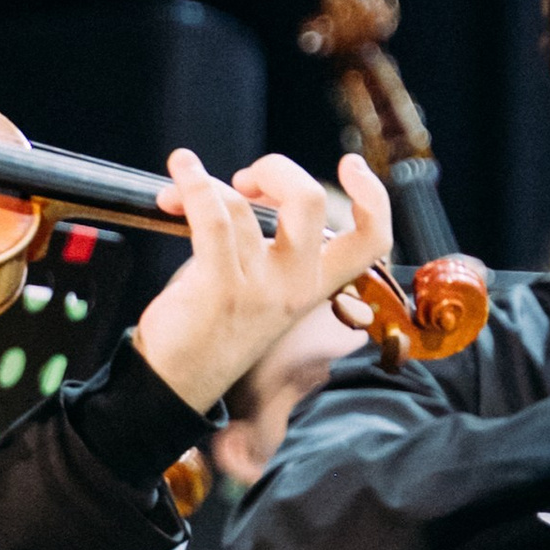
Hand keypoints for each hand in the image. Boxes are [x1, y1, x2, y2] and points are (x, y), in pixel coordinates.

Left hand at [131, 150, 392, 415]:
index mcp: (315, 285)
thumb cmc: (213, 326)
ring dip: (205, 184)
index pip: (372, 242)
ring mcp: (260, 290)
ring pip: (243, 206)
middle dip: (276, 169)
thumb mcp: (260, 286)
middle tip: (245, 180)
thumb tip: (240, 185)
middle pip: (311, 201)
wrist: (175, 385)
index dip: (374, 197)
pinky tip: (180, 170)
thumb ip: (267, 241)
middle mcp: (296, 287)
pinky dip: (193, 185)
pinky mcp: (219, 290)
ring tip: (181, 191)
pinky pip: (213, 219)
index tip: (352, 165)